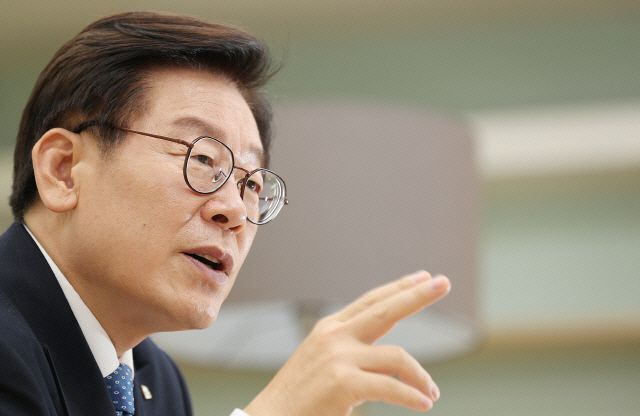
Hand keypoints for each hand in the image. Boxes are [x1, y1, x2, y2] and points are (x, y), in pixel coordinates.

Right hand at [244, 270, 450, 415]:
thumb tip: (386, 357)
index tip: (423, 277)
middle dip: (417, 295)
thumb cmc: (300, 397)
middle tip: (443, 282)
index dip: (399, 288)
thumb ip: (352, 351)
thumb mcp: (324, 362)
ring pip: (397, 356)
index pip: (372, 301)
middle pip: (386, 309)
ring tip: (431, 393)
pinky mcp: (342, 383)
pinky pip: (391, 387)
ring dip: (420, 376)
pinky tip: (424, 403)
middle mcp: (335, 336)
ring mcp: (339, 357)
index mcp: (331, 328)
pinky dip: (411, 396)